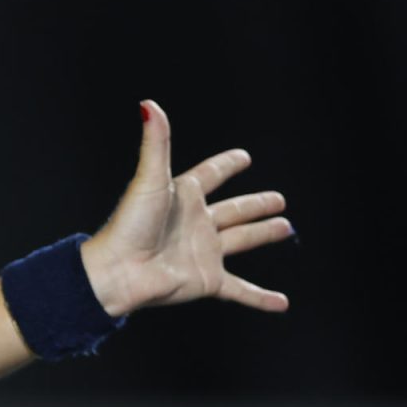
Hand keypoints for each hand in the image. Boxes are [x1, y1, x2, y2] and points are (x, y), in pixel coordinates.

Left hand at [81, 100, 291, 316]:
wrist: (120, 271)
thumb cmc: (130, 224)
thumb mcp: (150, 179)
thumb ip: (156, 142)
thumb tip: (149, 104)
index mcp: (183, 196)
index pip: (209, 176)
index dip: (225, 166)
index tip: (244, 157)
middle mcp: (195, 223)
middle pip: (233, 210)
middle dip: (256, 204)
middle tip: (279, 199)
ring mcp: (203, 252)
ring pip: (241, 240)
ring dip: (263, 234)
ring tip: (286, 227)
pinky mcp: (207, 280)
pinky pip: (241, 290)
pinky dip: (261, 298)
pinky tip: (282, 303)